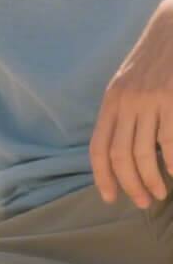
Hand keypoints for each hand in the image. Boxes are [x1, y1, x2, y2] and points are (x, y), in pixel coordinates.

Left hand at [90, 0, 172, 207]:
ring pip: (145, 153)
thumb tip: (120, 152)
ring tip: (159, 193)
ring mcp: (151, 101)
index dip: (102, 176)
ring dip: (151, 180)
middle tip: (142, 202)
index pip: (98, 147)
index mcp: (111, 101)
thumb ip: (122, 113)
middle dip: (129, 184)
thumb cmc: (154, 61)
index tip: (110, 197)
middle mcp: (126, 103)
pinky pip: (171, 142)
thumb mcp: (128, 85)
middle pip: (120, 156)